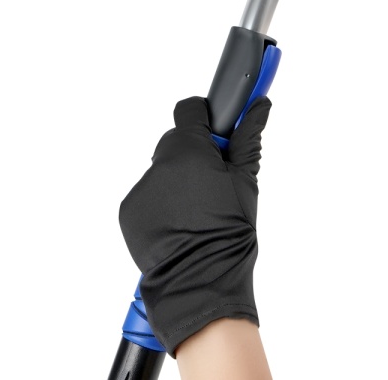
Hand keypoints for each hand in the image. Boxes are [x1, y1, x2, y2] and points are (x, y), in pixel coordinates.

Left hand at [119, 96, 271, 355]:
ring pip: (162, 172)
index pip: (188, 110)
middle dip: (192, 155)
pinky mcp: (128, 212)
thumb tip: (259, 105)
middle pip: (175, 143)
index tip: (213, 133)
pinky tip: (178, 226)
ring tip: (196, 213)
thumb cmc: (230, 233)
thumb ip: (248, 138)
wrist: (200, 282)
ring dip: (176, 182)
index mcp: (188, 149)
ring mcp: (141, 188)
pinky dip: (160, 205)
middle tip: (212, 183)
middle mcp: (159, 163)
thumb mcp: (246, 182)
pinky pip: (147, 197)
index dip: (202, 117)